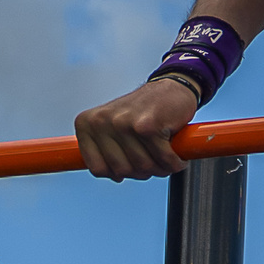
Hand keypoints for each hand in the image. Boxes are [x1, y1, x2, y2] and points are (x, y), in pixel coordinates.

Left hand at [74, 78, 197, 180]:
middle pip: (121, 170)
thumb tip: (112, 176)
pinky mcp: (148, 126)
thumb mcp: (111, 127)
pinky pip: (163, 160)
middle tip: (152, 158)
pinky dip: (175, 162)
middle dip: (142, 171)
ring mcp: (124, 123)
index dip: (117, 173)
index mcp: (87, 123)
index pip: (97, 168)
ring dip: (160, 168)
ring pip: (142, 167)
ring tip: (165, 156)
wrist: (171, 87)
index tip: (130, 164)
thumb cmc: (142, 112)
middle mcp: (101, 121)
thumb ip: (103, 151)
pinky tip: (176, 155)